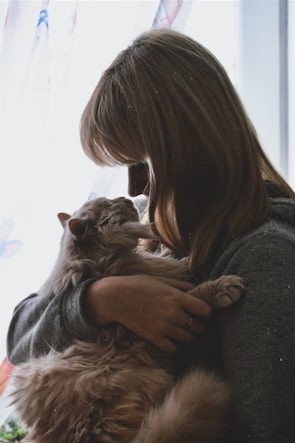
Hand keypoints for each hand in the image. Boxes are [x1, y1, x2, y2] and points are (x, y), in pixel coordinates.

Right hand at [84, 275, 211, 352]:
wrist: (115, 298)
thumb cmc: (138, 285)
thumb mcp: (161, 280)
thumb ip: (181, 285)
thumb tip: (197, 290)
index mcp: (176, 297)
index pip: (205, 310)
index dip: (206, 311)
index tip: (202, 310)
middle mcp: (173, 313)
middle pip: (199, 326)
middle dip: (198, 324)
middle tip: (191, 320)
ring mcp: (164, 327)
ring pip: (188, 339)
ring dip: (187, 335)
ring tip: (181, 328)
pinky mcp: (154, 338)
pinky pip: (173, 348)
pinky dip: (175, 344)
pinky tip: (170, 336)